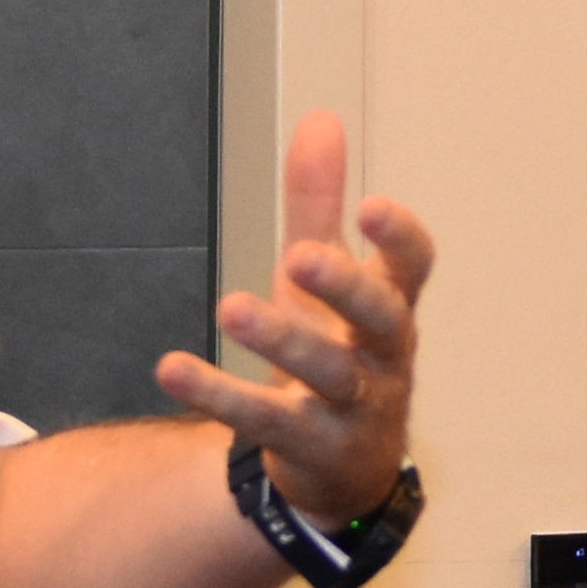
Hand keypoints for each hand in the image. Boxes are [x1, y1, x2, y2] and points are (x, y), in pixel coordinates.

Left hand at [153, 111, 432, 522]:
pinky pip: (267, 421)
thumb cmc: (338, 353)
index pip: (413, 270)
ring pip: (327, 374)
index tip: (371, 205)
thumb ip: (319, 205)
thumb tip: (319, 119)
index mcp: (392, 309)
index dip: (399, 240)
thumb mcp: (326, 281)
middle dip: (343, 287)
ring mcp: (355, 409)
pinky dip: (219, 394)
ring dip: (281, 340)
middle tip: (297, 256)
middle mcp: (384, 358)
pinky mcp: (313, 448)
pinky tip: (172, 367)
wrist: (341, 468)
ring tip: (231, 307)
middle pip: (378, 320)